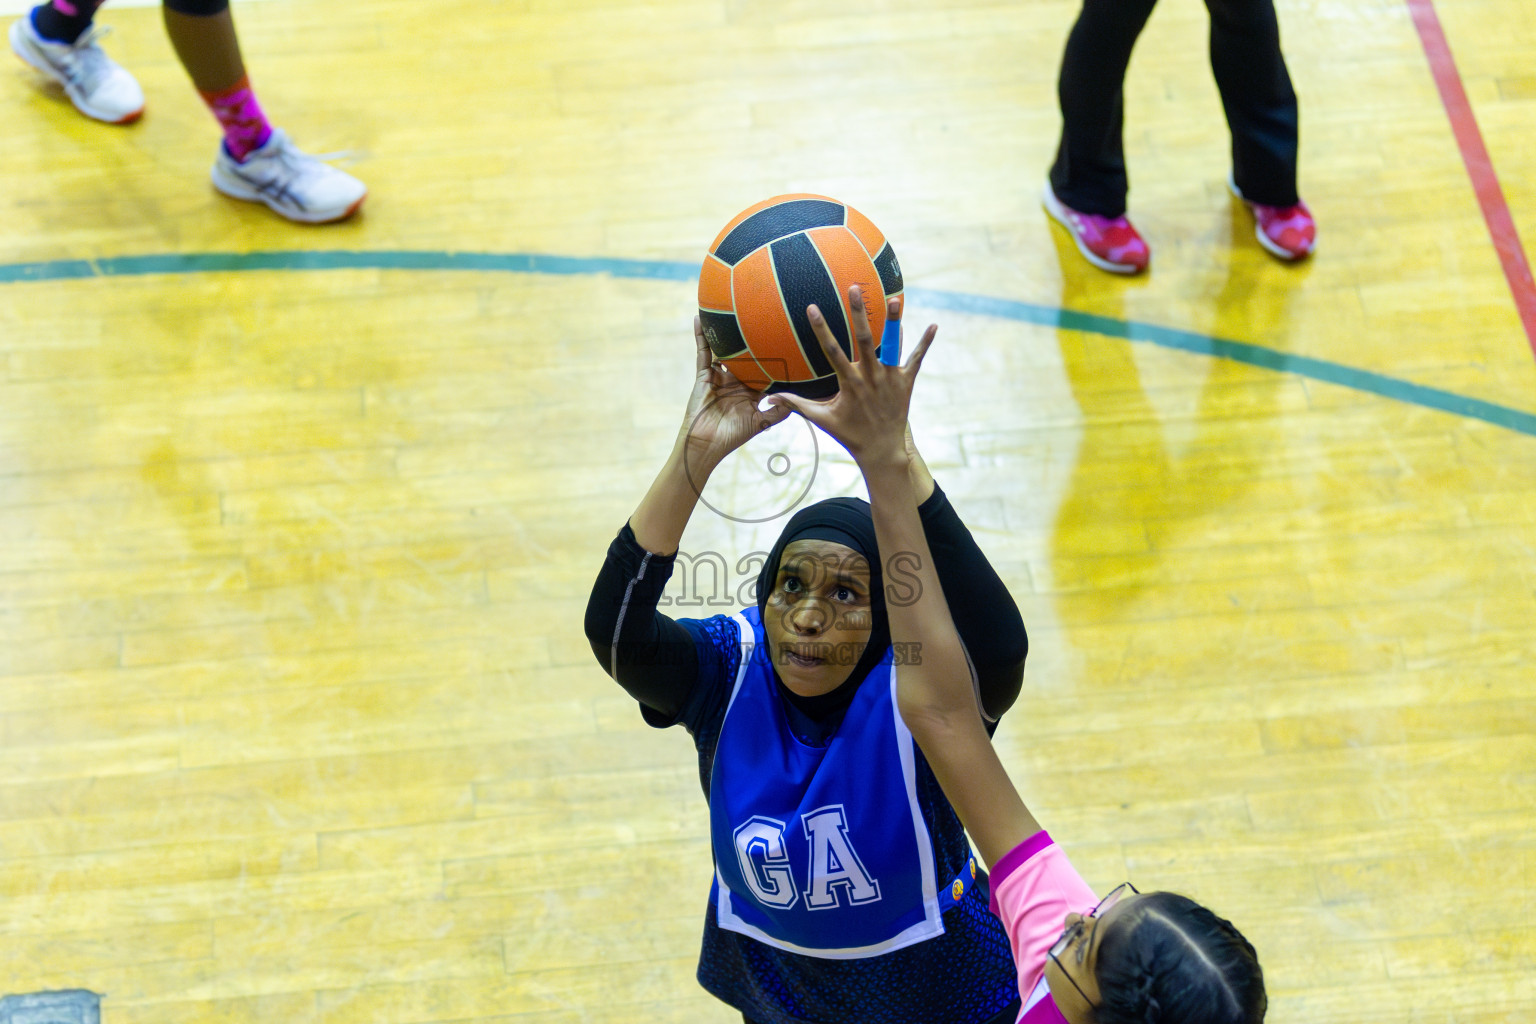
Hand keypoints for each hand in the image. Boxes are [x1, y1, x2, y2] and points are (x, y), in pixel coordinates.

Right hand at [678, 316, 790, 471]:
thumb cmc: (733, 436)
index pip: (765, 368)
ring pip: (724, 349)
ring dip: (726, 332)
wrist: (706, 444)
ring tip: (731, 309)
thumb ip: (778, 410)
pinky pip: (703, 352)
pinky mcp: (704, 375)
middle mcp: (736, 380)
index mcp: (751, 390)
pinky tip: (699, 318)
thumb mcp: (762, 423)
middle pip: (746, 354)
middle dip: (753, 338)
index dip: (775, 356)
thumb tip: (798, 398)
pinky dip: (701, 336)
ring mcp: (719, 376)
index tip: (787, 339)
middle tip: (764, 315)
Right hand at [767, 286, 936, 467]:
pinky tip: (933, 326)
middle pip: (863, 339)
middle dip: (858, 313)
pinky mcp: (906, 382)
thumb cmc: (849, 433)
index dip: (821, 328)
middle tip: (854, 289)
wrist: (882, 449)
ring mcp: (890, 378)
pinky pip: (916, 359)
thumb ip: (797, 404)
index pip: (832, 350)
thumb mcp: (822, 419)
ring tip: (894, 299)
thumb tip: (770, 399)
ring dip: (893, 322)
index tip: (812, 307)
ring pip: (892, 345)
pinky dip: (925, 343)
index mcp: (850, 382)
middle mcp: (871, 377)